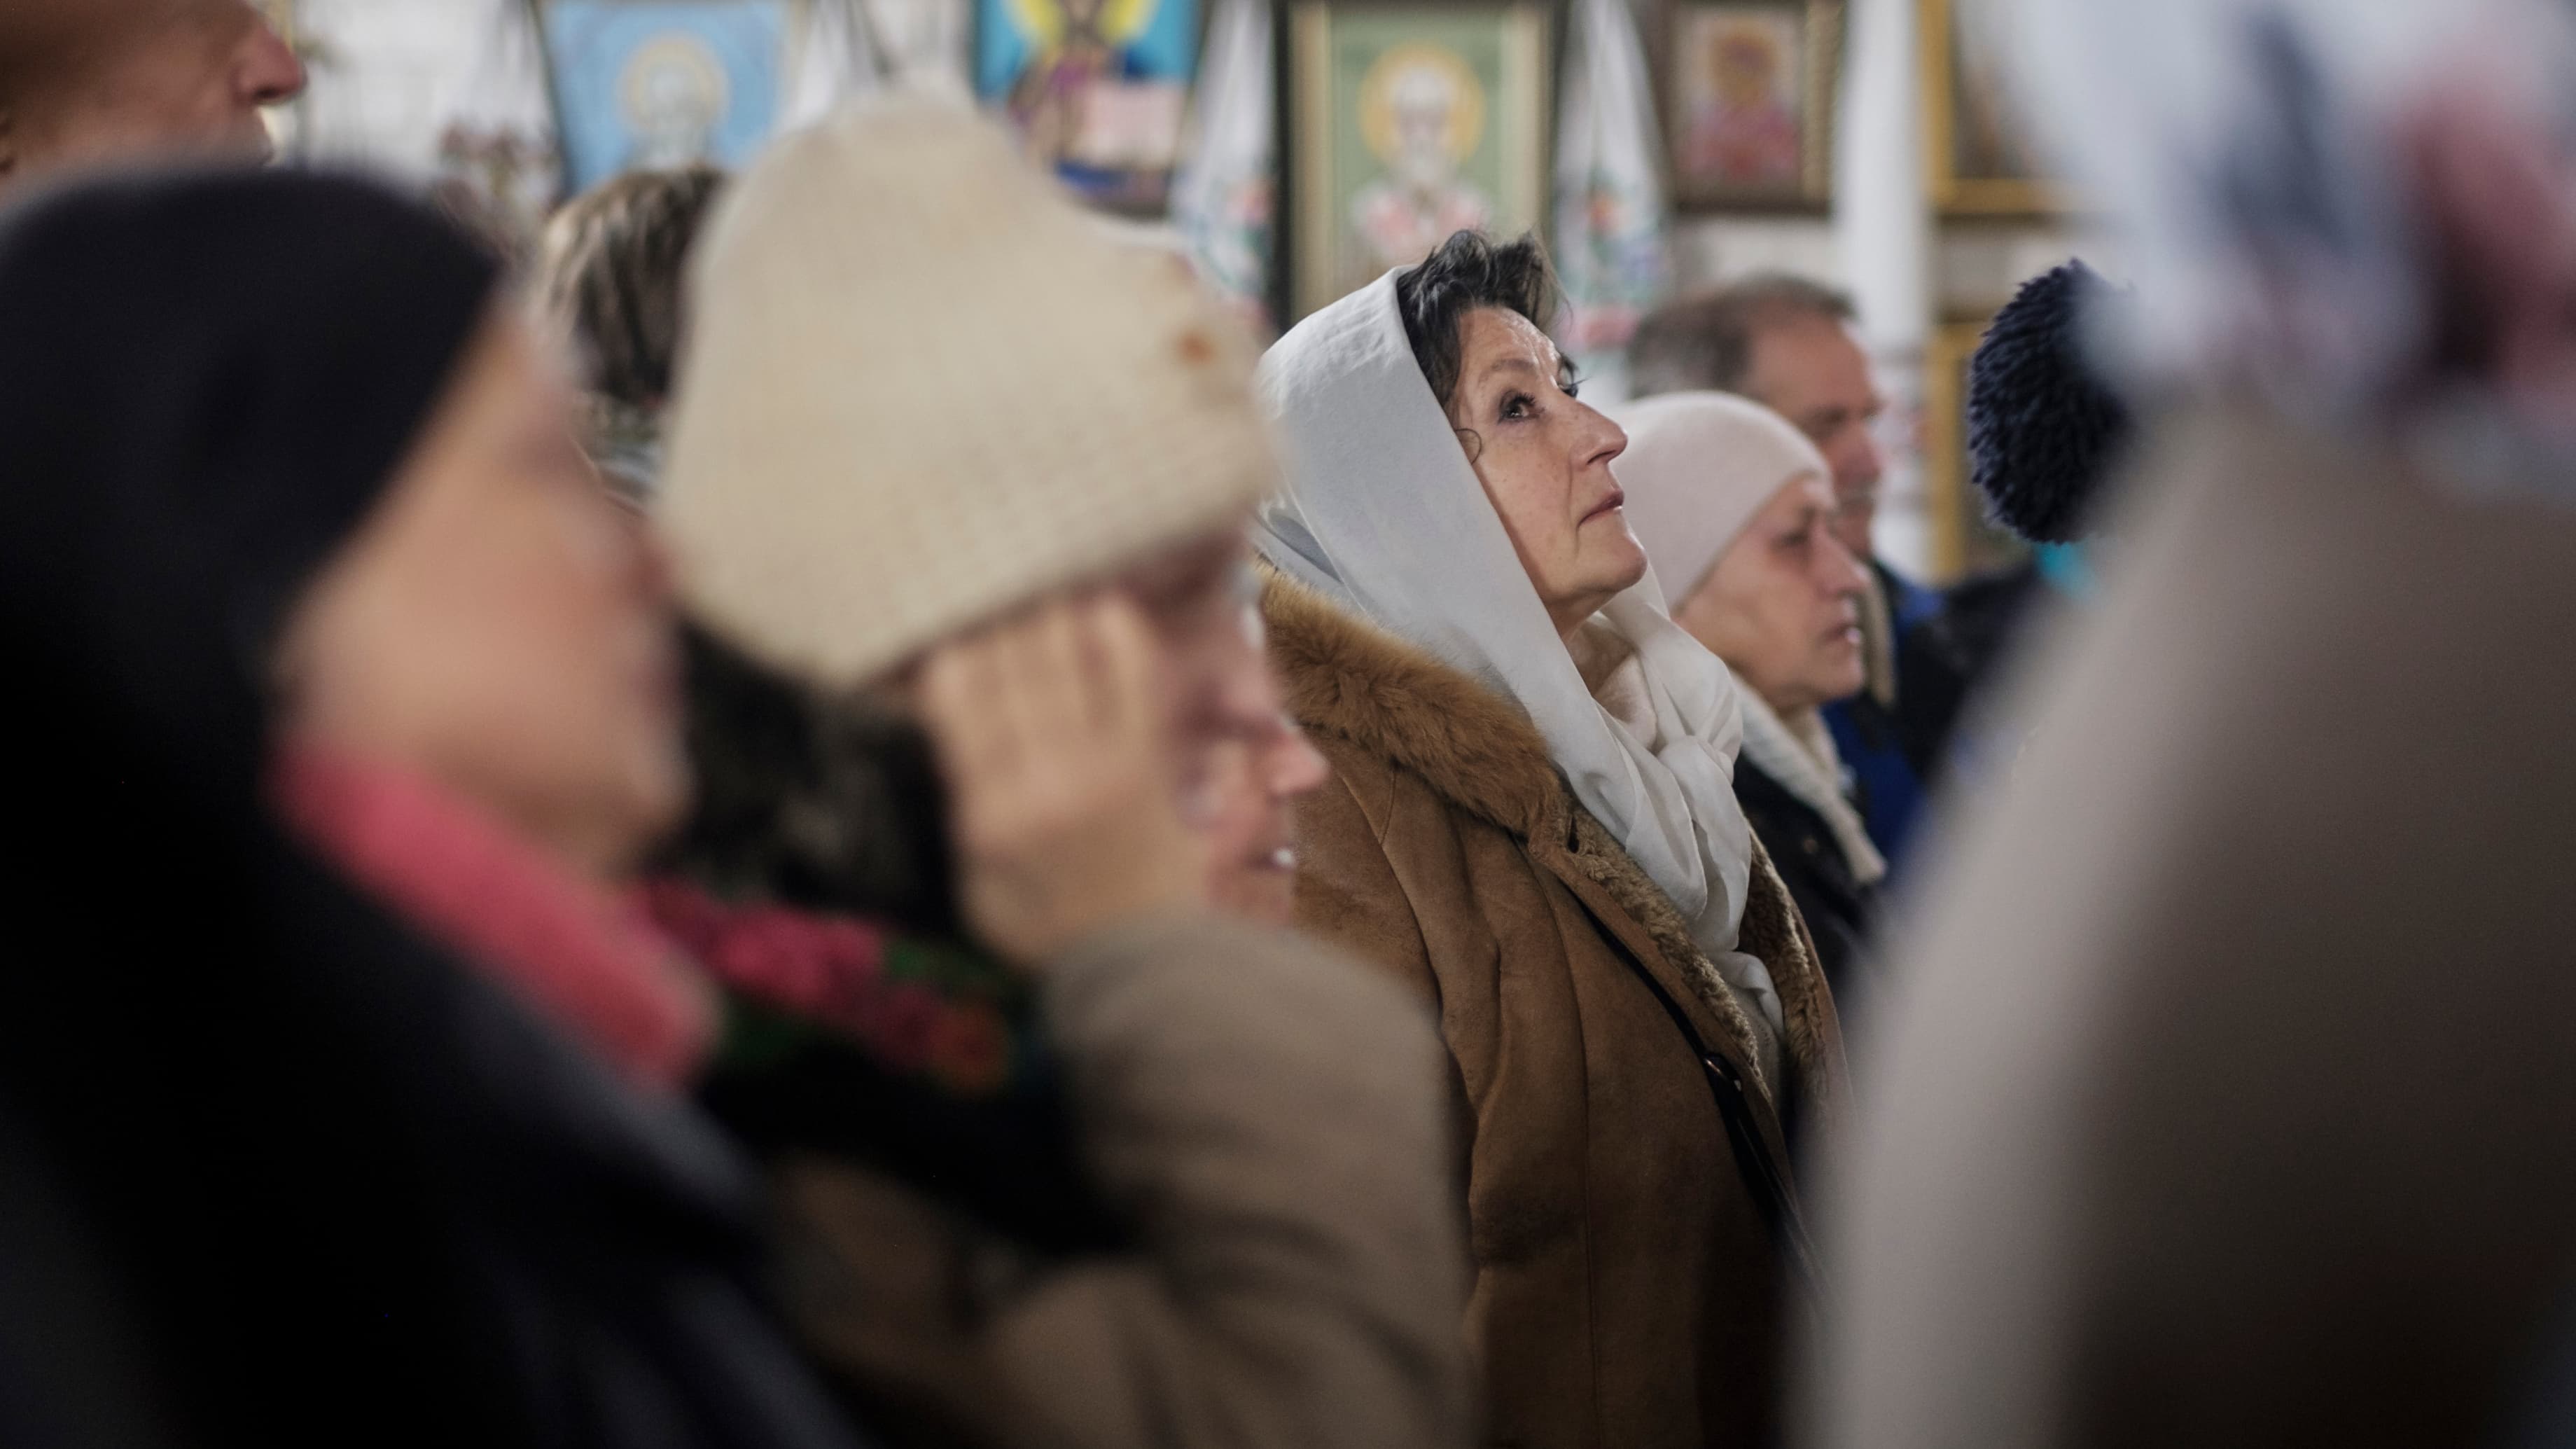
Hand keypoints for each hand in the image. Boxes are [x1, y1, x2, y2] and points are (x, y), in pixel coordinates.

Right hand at [916, 595, 1208, 966]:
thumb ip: (961, 805)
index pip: (954, 695)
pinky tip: (1099, 608)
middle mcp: (1038, 774)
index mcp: (987, 810)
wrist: (1142, 958)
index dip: (947, 654)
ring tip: (1040, 607)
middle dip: (996, 627)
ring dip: (1046, 618)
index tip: (948, 641)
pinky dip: (1116, 631)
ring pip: (1061, 651)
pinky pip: (1132, 670)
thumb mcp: (976, 883)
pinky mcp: (1148, 753)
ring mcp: (1099, 759)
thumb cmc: (1047, 926)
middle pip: (1005, 660)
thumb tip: (942, 722)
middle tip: (997, 614)